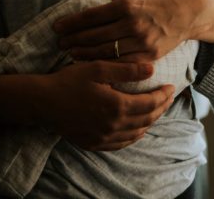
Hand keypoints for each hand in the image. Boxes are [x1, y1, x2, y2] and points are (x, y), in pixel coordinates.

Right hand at [0, 61, 175, 150]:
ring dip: (150, 122)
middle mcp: (113, 125)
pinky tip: (137, 129)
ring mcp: (103, 137)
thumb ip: (126, 70)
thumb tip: (152, 69)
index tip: (171, 86)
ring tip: (156, 110)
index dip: (163, 95)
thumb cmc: (69, 81)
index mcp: (117, 106)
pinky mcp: (94, 143)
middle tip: (168, 97)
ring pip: (136, 133)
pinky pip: (121, 144)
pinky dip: (134, 136)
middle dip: (161, 108)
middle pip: (147, 119)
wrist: (43, 102)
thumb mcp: (98, 68)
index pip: (150, 103)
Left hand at [53, 0, 213, 61]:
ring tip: (70, 53)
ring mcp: (142, 42)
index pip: (92, 16)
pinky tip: (93, 64)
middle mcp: (133, 25)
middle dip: (73, 40)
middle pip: (94, 36)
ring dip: (84, 54)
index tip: (57, 27)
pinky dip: (105, 64)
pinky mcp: (149, 56)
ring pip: (105, 52)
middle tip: (58, 43)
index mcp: (128, 5)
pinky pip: (122, 64)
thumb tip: (95, 7)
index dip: (71, 23)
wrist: (191, 12)